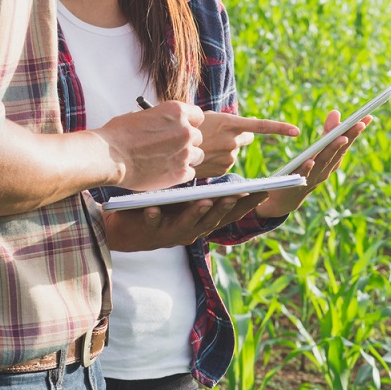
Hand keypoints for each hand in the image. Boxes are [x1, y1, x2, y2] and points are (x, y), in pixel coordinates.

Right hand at [94, 100, 204, 190]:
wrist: (109, 157)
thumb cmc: (118, 136)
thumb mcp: (140, 116)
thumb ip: (159, 120)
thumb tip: (163, 125)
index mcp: (176, 111)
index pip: (197, 116)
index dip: (190, 123)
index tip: (183, 129)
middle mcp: (185, 130)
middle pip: (198, 137)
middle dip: (186, 143)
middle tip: (172, 149)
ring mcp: (185, 152)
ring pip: (198, 156)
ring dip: (186, 159)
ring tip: (168, 162)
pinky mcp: (181, 172)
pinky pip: (190, 173)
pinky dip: (180, 174)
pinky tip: (166, 173)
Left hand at [102, 192, 269, 251]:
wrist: (126, 227)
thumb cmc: (161, 207)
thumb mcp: (186, 197)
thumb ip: (205, 186)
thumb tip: (229, 155)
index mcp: (205, 220)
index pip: (232, 211)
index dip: (249, 203)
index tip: (265, 191)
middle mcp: (194, 230)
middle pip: (215, 219)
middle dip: (226, 206)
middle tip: (237, 193)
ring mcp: (173, 234)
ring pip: (189, 224)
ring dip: (197, 213)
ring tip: (203, 201)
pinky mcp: (151, 233)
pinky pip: (153, 225)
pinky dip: (155, 217)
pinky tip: (153, 209)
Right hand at [195, 112, 298, 178]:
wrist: (167, 148)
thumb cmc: (187, 128)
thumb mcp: (207, 117)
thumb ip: (231, 122)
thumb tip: (250, 126)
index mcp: (230, 124)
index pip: (261, 126)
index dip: (280, 128)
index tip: (296, 131)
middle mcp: (232, 141)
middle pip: (246, 138)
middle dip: (238, 136)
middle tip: (221, 133)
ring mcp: (227, 157)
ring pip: (234, 151)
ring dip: (225, 148)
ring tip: (206, 145)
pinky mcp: (222, 170)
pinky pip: (226, 163)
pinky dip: (218, 160)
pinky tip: (205, 157)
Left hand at [254, 110, 370, 218]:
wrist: (289, 196)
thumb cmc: (307, 169)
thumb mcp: (318, 150)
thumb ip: (326, 133)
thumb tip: (336, 112)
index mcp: (332, 160)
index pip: (346, 142)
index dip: (356, 130)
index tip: (367, 117)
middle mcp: (327, 169)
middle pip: (339, 151)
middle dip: (350, 137)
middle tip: (359, 123)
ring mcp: (314, 176)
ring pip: (325, 161)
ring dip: (334, 150)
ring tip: (341, 138)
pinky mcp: (297, 182)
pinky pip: (304, 174)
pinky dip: (308, 167)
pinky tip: (310, 160)